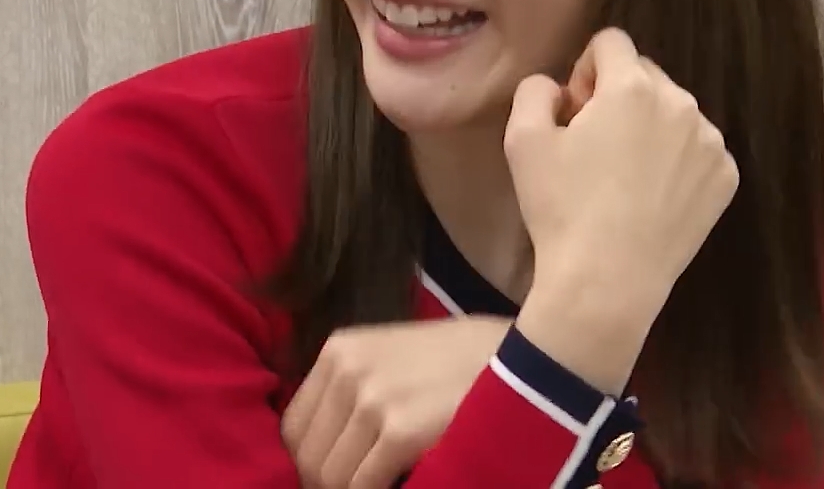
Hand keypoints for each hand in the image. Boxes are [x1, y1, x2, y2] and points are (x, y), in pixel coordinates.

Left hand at [280, 315, 510, 488]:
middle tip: (365, 486)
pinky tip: (404, 485)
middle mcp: (347, 369)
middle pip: (306, 456)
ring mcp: (372, 399)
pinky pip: (363, 486)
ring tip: (386, 484)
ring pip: (331, 477)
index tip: (336, 479)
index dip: (310, 464)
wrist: (530, 358)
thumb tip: (329, 445)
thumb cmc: (470, 360)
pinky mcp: (400, 430)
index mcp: (341, 349)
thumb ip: (359, 388)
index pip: (293, 427)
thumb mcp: (398, 356)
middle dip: (329, 484)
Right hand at [504, 28, 738, 389]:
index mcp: (632, 87)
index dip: (585, 71)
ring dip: (651, 127)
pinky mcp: (726, 178)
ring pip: (674, 112)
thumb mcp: (522, 141)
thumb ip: (535, 91)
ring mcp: (711, 142)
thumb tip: (557, 86)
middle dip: (619, 96)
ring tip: (626, 177)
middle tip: (596, 146)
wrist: (608, 282)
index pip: (611, 42)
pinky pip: (697, 149)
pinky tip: (653, 197)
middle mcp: (681, 103)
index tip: (576, 111)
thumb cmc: (561, 208)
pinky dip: (677, 162)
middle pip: (645, 75)